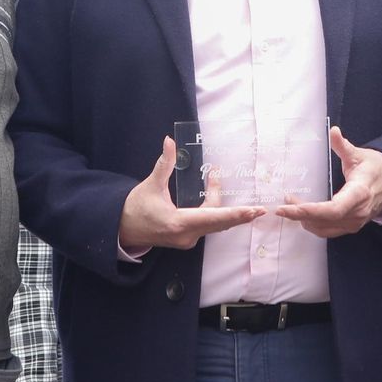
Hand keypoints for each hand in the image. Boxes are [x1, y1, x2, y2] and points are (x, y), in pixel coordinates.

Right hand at [118, 137, 263, 249]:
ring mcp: (187, 239)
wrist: (122, 230)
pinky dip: (218, 216)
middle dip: (239, 215)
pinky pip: (208, 226)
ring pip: (214, 224)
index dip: (234, 213)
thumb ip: (164, 164)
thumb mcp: (150, 185)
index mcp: (178, 222)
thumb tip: (170, 141)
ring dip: (228, 213)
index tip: (251, 211)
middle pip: (218, 223)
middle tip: (260, 210)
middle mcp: (186, 235)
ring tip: (248, 207)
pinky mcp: (186, 238)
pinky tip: (229, 210)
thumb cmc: (135, 208)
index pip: (212, 217)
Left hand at [275, 126, 381, 237]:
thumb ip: (344, 146)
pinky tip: (302, 215)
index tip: (289, 206)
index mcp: (359, 194)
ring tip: (289, 206)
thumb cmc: (376, 168)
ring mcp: (355, 223)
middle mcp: (357, 213)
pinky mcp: (351, 226)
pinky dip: (312, 224)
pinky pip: (328, 230)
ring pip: (323, 229)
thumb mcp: (360, 155)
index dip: (310, 210)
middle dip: (299, 215)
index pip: (333, 209)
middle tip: (281, 207)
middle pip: (323, 221)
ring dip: (304, 220)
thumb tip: (333, 131)